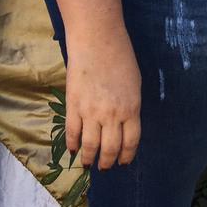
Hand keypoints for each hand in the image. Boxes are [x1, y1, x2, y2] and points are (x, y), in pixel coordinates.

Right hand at [65, 28, 141, 169]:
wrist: (97, 40)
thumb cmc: (120, 56)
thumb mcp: (134, 83)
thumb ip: (130, 106)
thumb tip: (124, 124)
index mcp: (131, 109)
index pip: (130, 142)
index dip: (126, 156)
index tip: (123, 162)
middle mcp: (112, 115)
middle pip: (110, 149)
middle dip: (107, 162)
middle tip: (105, 167)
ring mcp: (91, 112)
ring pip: (90, 145)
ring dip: (89, 158)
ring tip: (88, 163)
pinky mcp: (73, 105)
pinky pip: (71, 132)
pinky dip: (72, 144)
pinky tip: (73, 150)